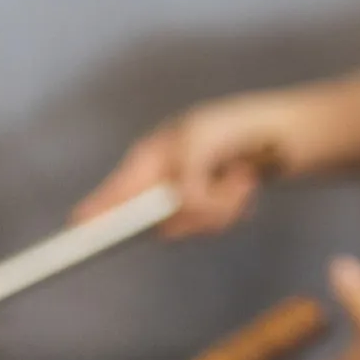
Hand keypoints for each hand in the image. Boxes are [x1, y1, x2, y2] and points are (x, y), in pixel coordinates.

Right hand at [72, 98, 283, 236]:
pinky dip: (234, 207)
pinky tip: (245, 183)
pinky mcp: (207, 210)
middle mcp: (160, 180)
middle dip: (194, 209)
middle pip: (156, 221)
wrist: (281, 136)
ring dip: (222, 204)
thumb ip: (186, 177)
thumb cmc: (235, 125)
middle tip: (225, 182)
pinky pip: (212, 226)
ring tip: (240, 176)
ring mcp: (183, 197)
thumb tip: (180, 207)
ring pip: (189, 226)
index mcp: (149, 157)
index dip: (94, 214)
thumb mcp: (202, 142)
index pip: (113, 193)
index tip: (79, 234)